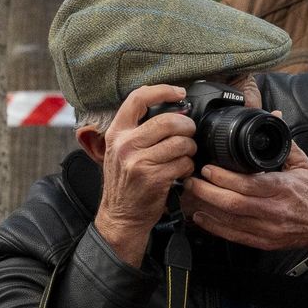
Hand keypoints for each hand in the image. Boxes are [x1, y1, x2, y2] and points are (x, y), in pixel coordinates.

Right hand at [94, 84, 198, 264]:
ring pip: (180, 142)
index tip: (179, 92)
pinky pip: (183, 163)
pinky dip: (188, 167)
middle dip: (187, 126)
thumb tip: (172, 109)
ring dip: (190, 148)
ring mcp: (139, 162)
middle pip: (168, 121)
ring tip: (185, 155)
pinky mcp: (154, 178)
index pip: (138, 99)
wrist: (121, 217)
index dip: (162, 90)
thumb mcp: (120, 151)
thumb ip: (138, 130)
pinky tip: (181, 172)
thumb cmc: (125, 183)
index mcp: (116, 133)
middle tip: (189, 132)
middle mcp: (125, 145)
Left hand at [180, 137, 307, 254]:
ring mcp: (268, 229)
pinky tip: (202, 217)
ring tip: (192, 195)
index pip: (249, 184)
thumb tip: (274, 115)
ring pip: (231, 221)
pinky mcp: (264, 242)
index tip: (207, 168)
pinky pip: (235, 236)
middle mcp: (275, 211)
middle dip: (208, 192)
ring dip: (207, 208)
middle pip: (234, 204)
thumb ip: (284, 142)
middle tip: (191, 180)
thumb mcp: (302, 165)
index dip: (224, 177)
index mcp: (284, 189)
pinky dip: (215, 227)